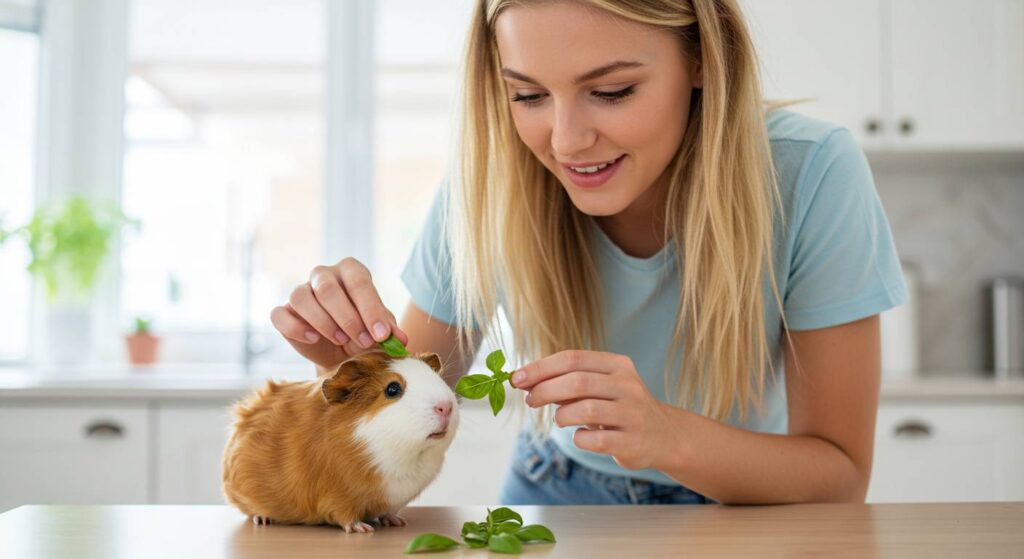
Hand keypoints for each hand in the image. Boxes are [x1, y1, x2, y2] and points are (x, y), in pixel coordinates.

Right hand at [270, 257, 408, 368]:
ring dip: (323, 322)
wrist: (342, 353)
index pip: (359, 282)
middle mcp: (324, 275)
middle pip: (328, 289)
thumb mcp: (380, 330)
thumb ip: (389, 330)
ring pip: (301, 298)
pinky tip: (313, 339)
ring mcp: (301, 291)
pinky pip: (280, 314)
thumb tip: (400, 339)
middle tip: (363, 341)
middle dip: (348, 319)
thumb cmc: (364, 333)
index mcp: (351, 271)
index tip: (381, 335)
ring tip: (340, 340)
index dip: (370, 309)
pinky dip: (296, 328)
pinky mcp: (284, 311)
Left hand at [512, 350, 675, 470]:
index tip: (516, 378)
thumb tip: (525, 380)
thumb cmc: (620, 407)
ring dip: (562, 416)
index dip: (540, 368)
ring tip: (560, 419)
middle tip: (530, 401)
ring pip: (585, 409)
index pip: (572, 358)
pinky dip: (579, 438)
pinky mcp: (632, 441)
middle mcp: (628, 385)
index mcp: (617, 365)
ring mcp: (632, 413)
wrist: (664, 435)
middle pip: (576, 382)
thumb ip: (568, 381)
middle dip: (545, 391)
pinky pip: (594, 439)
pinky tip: (582, 436)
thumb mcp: (600, 386)